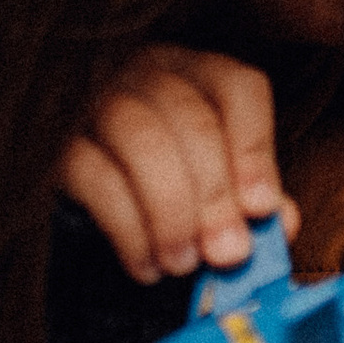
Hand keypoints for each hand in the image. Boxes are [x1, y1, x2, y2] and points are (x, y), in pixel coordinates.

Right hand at [62, 46, 293, 283]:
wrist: (108, 226)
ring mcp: (98, 106)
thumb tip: (281, 220)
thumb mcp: (224, 194)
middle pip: (189, 117)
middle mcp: (148, 77)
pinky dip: (129, 230)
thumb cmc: (180, 198)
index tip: (262, 209)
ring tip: (184, 263)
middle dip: (214, 194)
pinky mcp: (62, 150)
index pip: (237, 87)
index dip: (255, 148)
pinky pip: (96, 178)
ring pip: (140, 138)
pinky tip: (147, 266)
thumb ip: (255, 203)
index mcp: (200, 76)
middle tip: (227, 254)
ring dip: (171, 210)